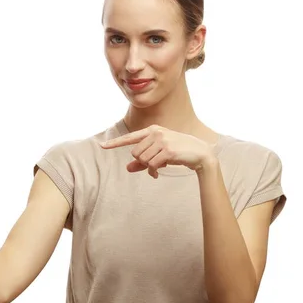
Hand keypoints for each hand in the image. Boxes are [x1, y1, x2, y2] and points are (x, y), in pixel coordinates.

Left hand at [99, 124, 214, 178]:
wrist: (201, 154)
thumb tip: (127, 168)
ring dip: (148, 168)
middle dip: (142, 162)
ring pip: (142, 160)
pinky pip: (151, 165)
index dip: (115, 143)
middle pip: (135, 153)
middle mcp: (156, 133)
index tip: (102, 146)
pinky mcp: (168, 150)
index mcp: (153, 130)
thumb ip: (143, 161)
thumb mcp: (160, 154)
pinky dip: (153, 171)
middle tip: (153, 165)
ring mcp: (162, 140)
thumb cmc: (179, 152)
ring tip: (158, 168)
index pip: (130, 137)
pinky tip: (158, 173)